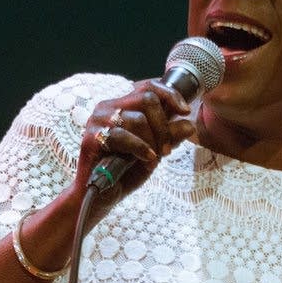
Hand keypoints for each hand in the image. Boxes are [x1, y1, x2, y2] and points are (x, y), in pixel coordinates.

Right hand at [75, 79, 193, 211]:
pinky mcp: (92, 137)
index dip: (170, 95)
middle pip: (147, 99)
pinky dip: (141, 148)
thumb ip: (171, 137)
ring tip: (153, 158)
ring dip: (152, 141)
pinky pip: (124, 135)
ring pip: (138, 118)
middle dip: (163, 126)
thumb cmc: (127, 170)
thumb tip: (189, 124)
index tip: (185, 112)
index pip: (148, 87)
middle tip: (167, 149)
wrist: (103, 195)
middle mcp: (109, 108)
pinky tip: (147, 159)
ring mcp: (98, 121)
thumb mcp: (156, 151)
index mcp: (123, 106)